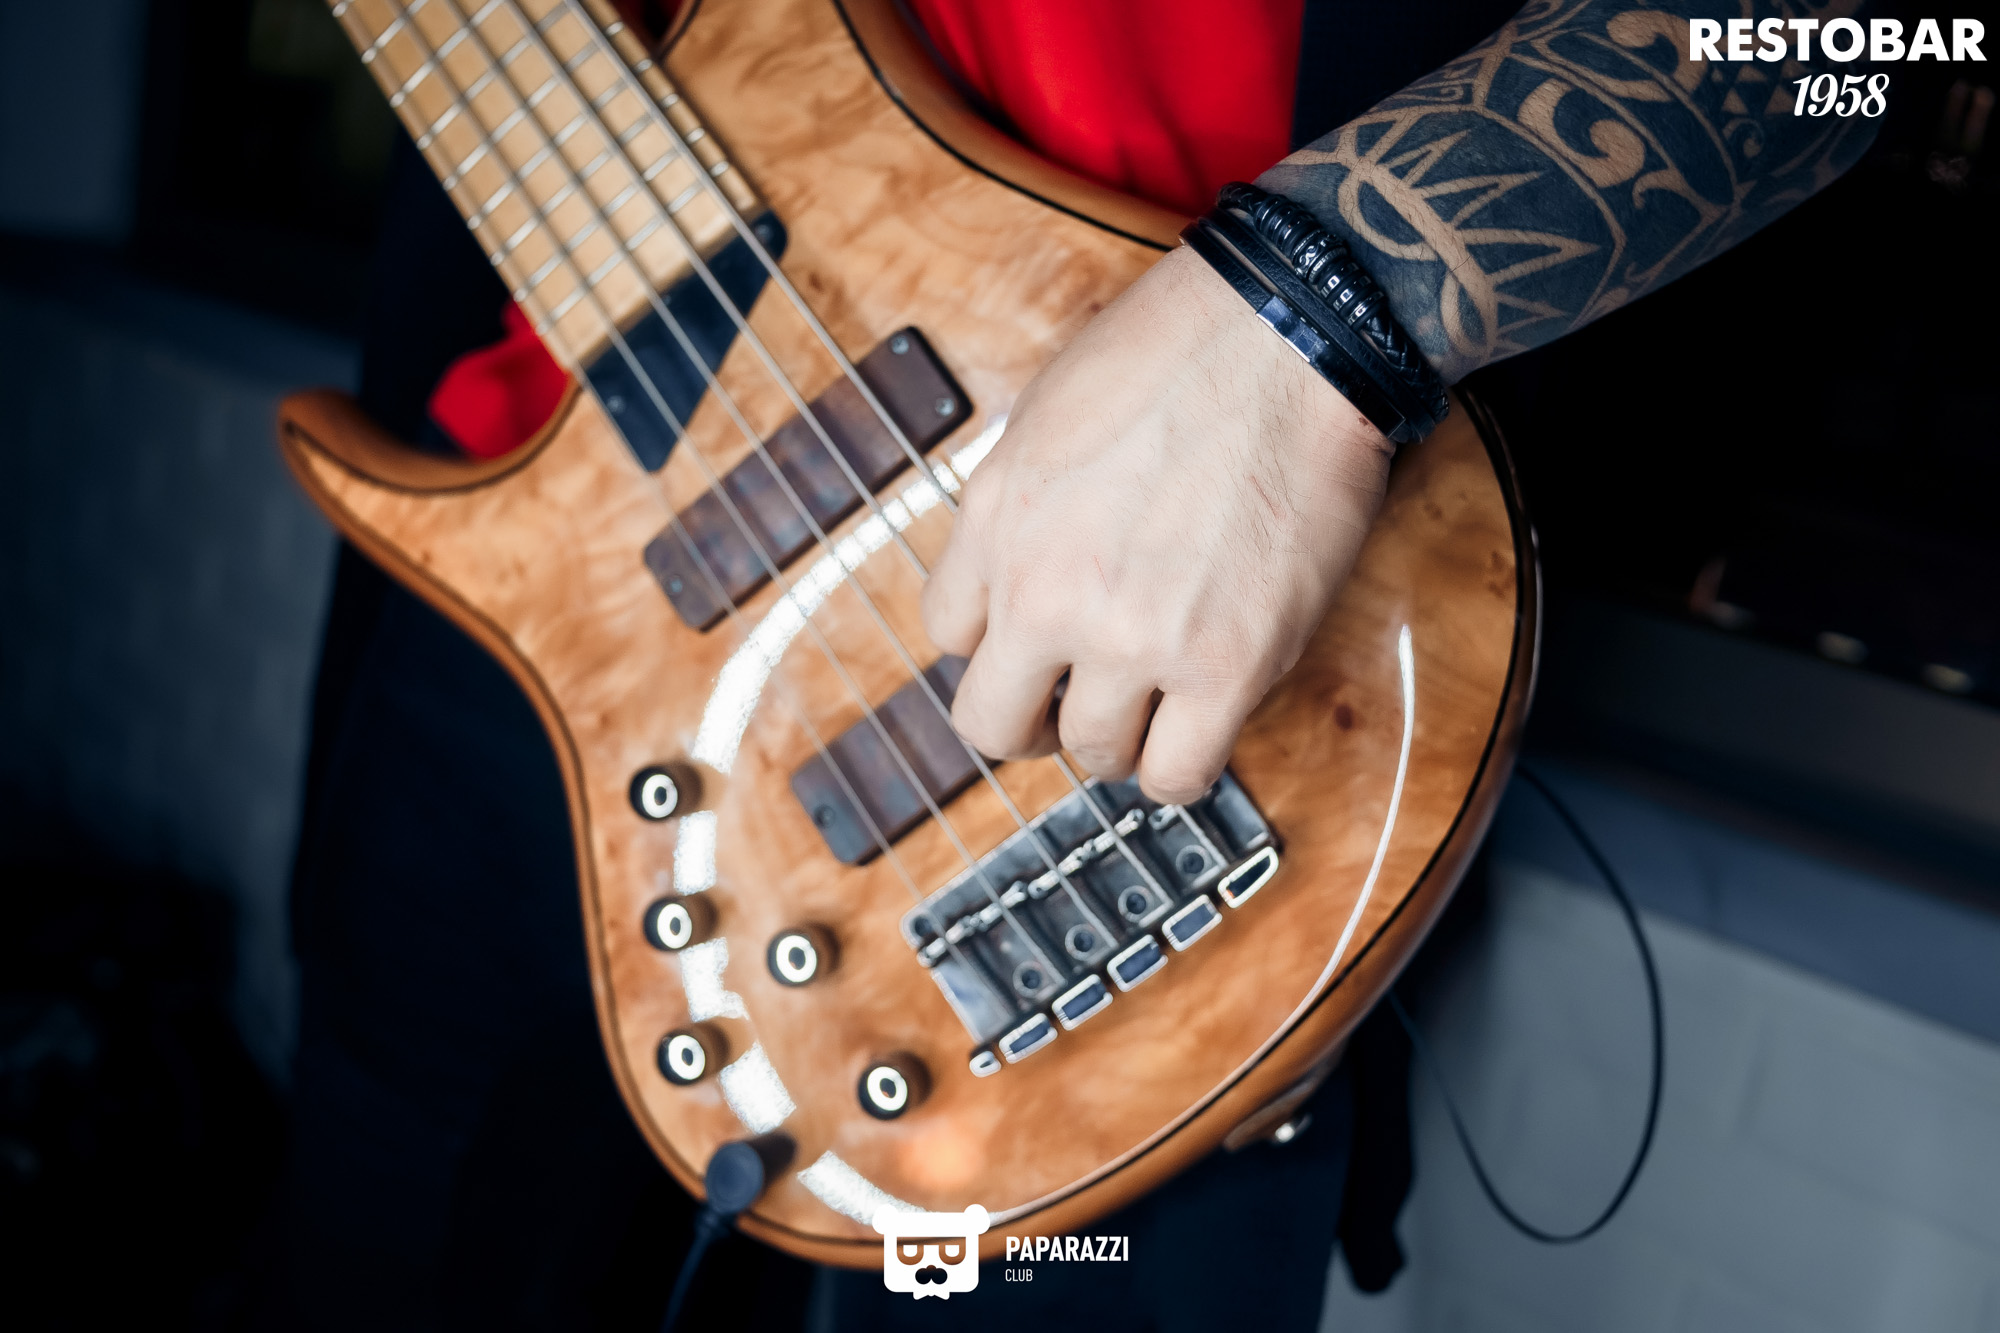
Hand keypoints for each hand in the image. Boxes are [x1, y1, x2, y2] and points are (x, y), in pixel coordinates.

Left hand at [922, 244, 1392, 803]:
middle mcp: (1047, 593)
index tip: (1030, 640)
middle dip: (1030, 719)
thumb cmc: (1180, 350)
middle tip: (1070, 703)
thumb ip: (1016, 509)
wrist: (1290, 338)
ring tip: (1154, 700)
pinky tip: (1197, 726)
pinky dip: (1177, 767)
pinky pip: (1176, 775)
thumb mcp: (1045, 415)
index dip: (992, 643)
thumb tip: (1012, 573)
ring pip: (1092, 755)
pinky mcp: (1226, 668)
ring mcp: (1134, 639)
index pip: (946, 636)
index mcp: (995, 523)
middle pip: (992, 724)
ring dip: (1117, 737)